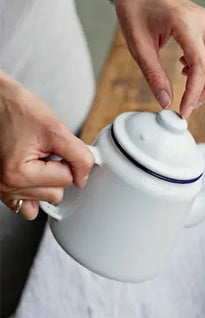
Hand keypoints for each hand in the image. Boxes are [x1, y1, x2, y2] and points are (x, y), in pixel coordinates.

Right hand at [0, 72, 93, 219]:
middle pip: (55, 194)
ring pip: (45, 199)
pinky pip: (28, 208)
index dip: (64, 159)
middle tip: (40, 151)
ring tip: (30, 158)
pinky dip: (34, 193)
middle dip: (54, 171)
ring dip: (44, 180)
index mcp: (18, 173)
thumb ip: (78, 155)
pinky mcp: (2, 191)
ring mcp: (2, 191)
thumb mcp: (54, 127)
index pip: (65, 179)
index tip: (50, 146)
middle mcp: (6, 186)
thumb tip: (83, 178)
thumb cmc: (14, 108)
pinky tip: (30, 175)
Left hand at [115, 0, 204, 117]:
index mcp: (184, 22)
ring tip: (192, 88)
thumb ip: (154, 75)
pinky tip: (190, 69)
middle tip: (191, 104)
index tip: (185, 110)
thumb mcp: (139, 46)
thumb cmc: (136, 10)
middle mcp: (202, 20)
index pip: (201, 65)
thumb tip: (166, 102)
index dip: (195, 92)